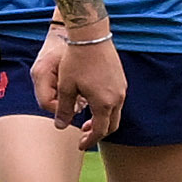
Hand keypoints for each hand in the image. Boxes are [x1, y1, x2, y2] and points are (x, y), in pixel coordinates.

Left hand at [44, 25, 126, 144]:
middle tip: (84, 137)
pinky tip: (94, 104)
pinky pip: (117, 101)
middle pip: (112, 125)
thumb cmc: (76, 61)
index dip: (90, 140)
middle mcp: (117, 98)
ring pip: (116, 113)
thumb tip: (60, 126)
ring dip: (103, 121)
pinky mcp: (121, 79)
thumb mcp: (66, 87)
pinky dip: (107, 109)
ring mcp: (122, 88)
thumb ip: (63, 109)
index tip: (81, 145)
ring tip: (87, 122)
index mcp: (103, 103)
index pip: (99, 130)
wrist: (91, 36)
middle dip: (98, 134)